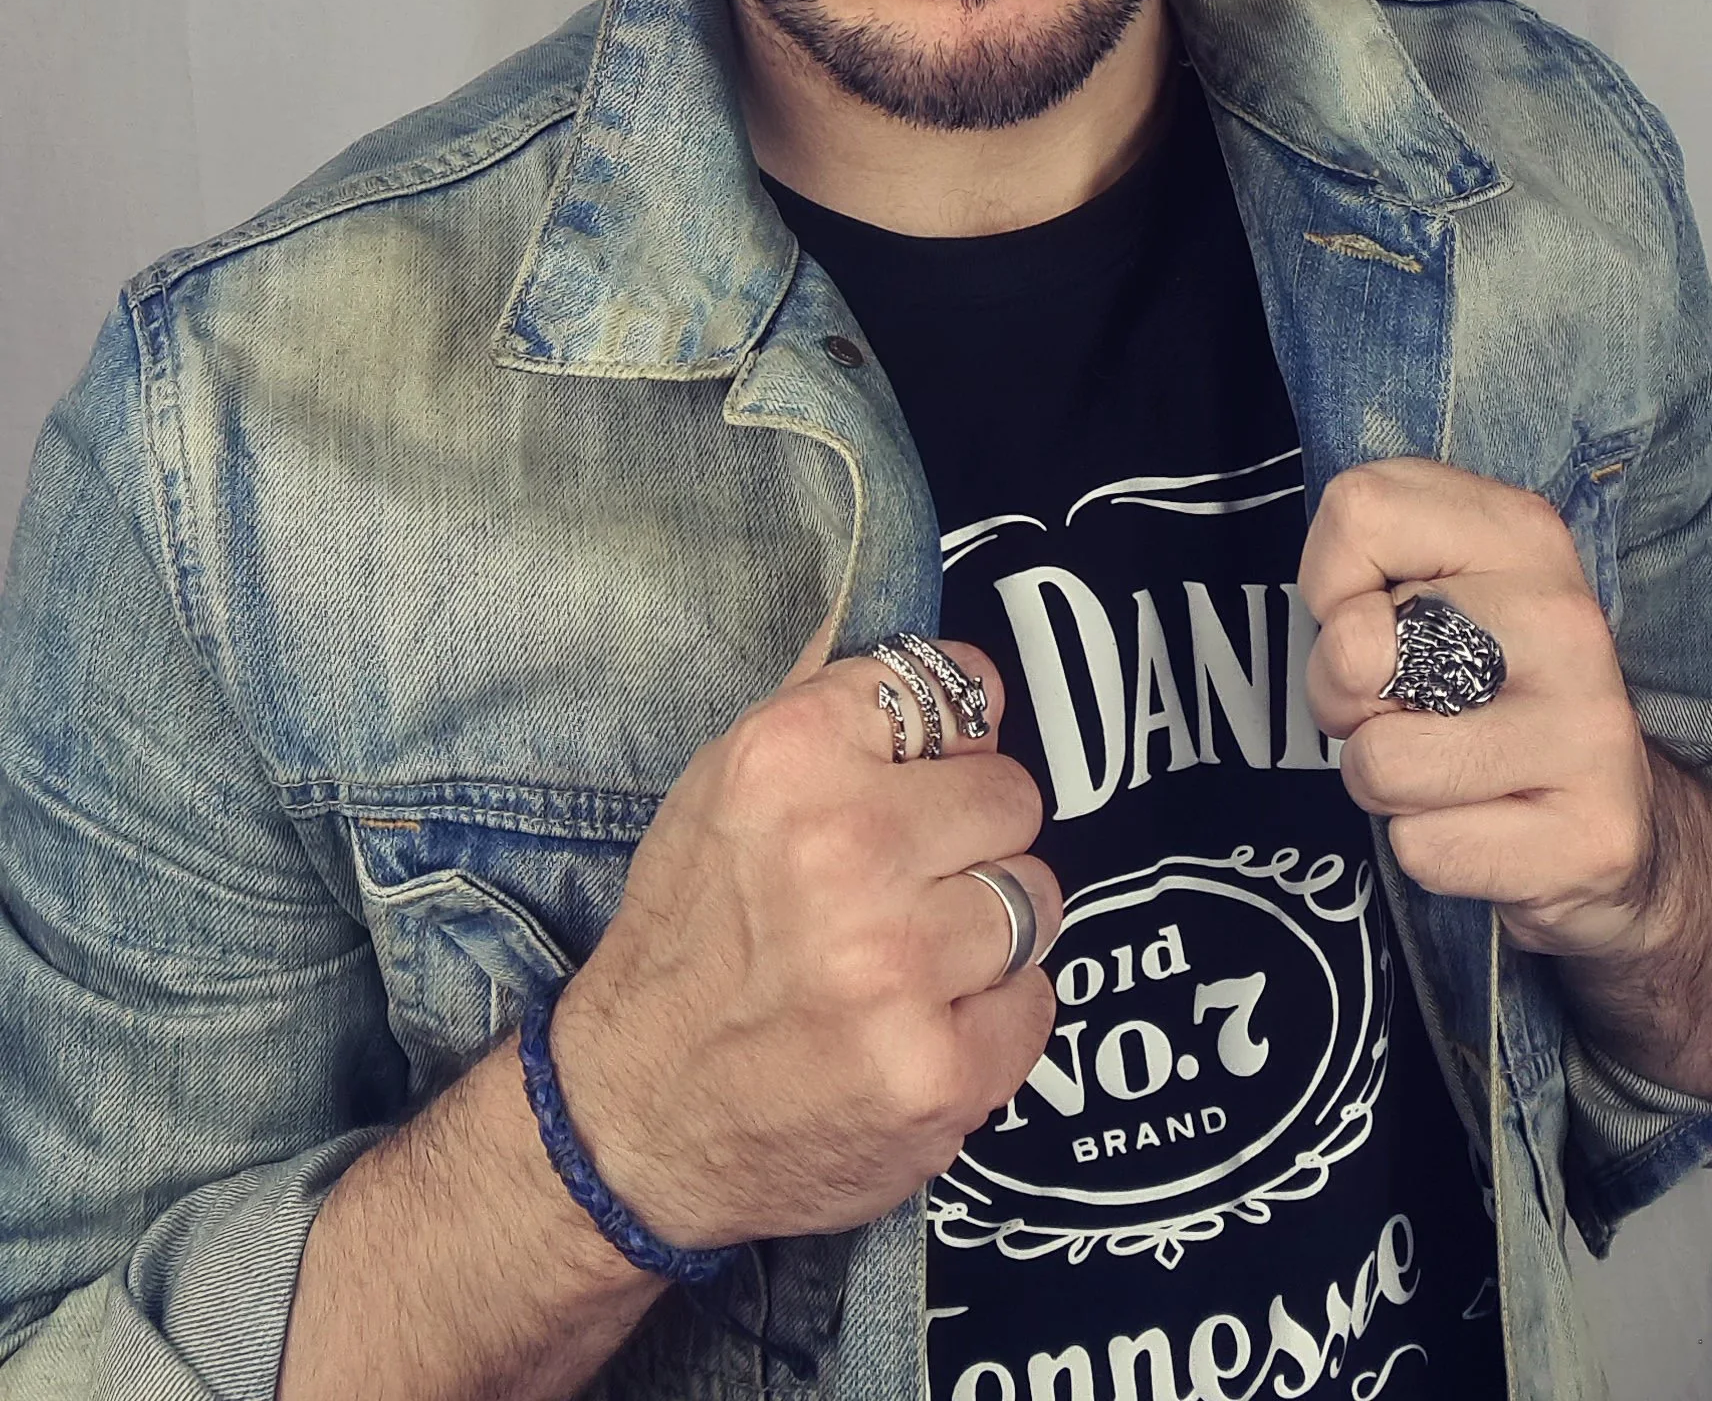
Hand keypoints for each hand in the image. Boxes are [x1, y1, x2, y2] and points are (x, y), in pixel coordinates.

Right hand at [545, 640, 1060, 1249]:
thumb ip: (823, 707)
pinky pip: (1037, 1002)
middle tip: (907, 886)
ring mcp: (898, 967)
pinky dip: (991, 1018)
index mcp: (789, 758)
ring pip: (1035, 899)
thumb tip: (914, 631)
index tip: (926, 774)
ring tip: (911, 960)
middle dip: (971, 838)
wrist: (632, 1122)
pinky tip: (918, 1027)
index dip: (947, 740)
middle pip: (1012, 795)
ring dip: (987, 931)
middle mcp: (846, 850)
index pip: (953, 690)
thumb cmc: (687, 942)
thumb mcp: (720, 788)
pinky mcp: (938, 1070)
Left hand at [1301, 457, 1663, 963]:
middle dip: (1342, 696)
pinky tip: (1485, 822)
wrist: (1616, 815)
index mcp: (1522, 532)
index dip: (1332, 582)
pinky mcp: (1593, 836)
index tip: (1379, 616)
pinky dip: (1428, 847)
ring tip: (1443, 767)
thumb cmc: (1488, 687)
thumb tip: (1344, 640)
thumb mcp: (1429, 588)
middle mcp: (1565, 618)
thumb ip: (1364, 571)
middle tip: (1403, 708)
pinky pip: (1423, 849)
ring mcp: (1588, 729)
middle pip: (1354, 648)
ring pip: (1380, 764)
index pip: (1358, 511)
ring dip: (1383, 783)